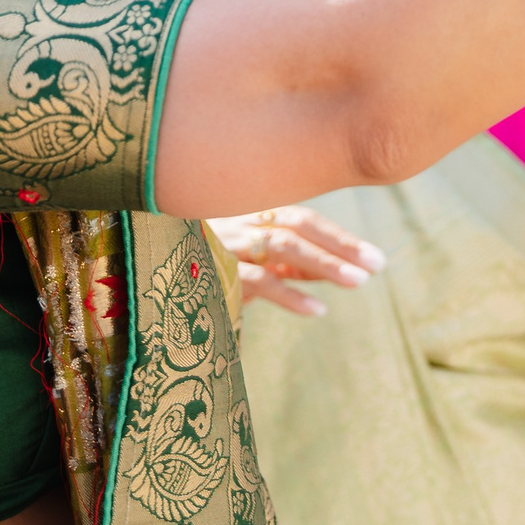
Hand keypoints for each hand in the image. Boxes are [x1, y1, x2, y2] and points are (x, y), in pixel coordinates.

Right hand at [211, 206, 385, 316]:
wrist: (148, 260)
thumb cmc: (207, 259)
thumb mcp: (251, 259)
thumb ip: (288, 262)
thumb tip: (335, 269)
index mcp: (251, 214)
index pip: (303, 218)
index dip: (340, 238)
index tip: (376, 259)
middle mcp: (239, 221)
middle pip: (297, 224)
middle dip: (340, 244)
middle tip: (376, 267)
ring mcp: (225, 241)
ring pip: (280, 244)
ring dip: (323, 263)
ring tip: (357, 282)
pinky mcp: (212, 267)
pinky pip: (256, 278)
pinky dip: (288, 294)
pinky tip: (316, 310)